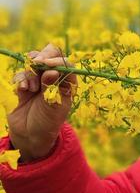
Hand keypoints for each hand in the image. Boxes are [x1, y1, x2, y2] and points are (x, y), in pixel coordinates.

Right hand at [8, 43, 76, 161]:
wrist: (30, 137)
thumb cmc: (48, 123)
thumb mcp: (54, 107)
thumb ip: (52, 88)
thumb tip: (52, 71)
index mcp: (67, 81)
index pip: (65, 62)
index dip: (56, 60)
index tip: (46, 65)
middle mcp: (54, 78)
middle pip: (49, 55)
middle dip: (41, 58)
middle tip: (36, 64)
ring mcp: (39, 80)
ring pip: (33, 62)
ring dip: (30, 72)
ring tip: (31, 88)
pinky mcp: (24, 85)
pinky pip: (21, 74)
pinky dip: (20, 79)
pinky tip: (22, 90)